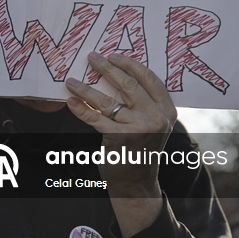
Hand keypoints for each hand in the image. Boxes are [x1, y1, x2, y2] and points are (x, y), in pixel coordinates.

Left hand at [66, 52, 174, 236]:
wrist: (136, 182)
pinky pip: (95, 119)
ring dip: (85, 89)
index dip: (129, 64)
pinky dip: (81, 109)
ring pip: (107, 102)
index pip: (149, 79)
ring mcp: (138, 128)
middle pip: (128, 85)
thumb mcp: (151, 124)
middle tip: (91, 57)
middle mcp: (155, 117)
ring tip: (71, 81)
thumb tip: (117, 75)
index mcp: (167, 110)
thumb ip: (143, 103)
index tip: (113, 55)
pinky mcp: (119, 138)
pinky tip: (71, 101)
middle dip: (106, 68)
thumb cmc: (140, 149)